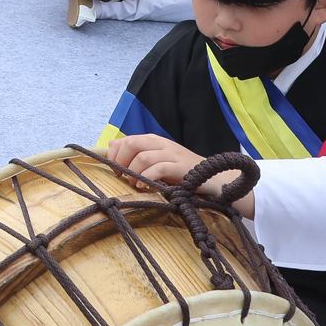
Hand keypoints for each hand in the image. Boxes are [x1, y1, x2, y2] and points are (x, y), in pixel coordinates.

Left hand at [103, 134, 249, 207]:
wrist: (213, 177)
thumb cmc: (181, 171)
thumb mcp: (157, 159)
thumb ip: (136, 152)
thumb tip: (112, 144)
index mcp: (154, 140)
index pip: (127, 140)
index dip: (115, 154)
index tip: (114, 169)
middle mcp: (162, 144)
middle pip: (133, 144)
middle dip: (121, 161)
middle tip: (121, 176)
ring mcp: (173, 154)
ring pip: (144, 156)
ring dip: (133, 171)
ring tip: (133, 183)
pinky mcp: (181, 168)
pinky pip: (159, 168)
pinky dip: (147, 177)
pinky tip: (144, 186)